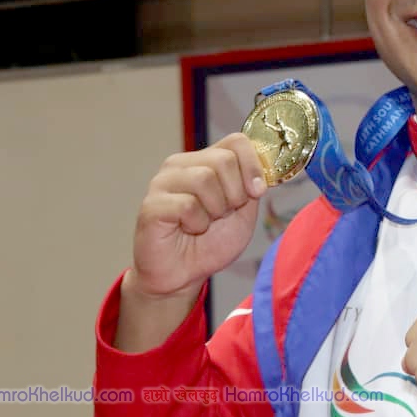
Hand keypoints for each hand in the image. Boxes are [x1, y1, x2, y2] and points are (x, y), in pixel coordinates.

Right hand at [128, 132, 268, 300]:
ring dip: (216, 209)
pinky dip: (198, 223)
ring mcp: (163, 183)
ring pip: (204, 179)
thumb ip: (251, 187)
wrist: (183, 275)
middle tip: (223, 214)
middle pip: (223, 159)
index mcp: (204, 161)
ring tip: (205, 223)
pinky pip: (187, 205)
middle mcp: (181, 165)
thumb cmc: (210, 242)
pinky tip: (190, 230)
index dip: (253, 165)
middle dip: (235, 193)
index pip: (236, 141)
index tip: (257, 191)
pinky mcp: (151, 205)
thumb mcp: (243, 213)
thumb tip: (265, 167)